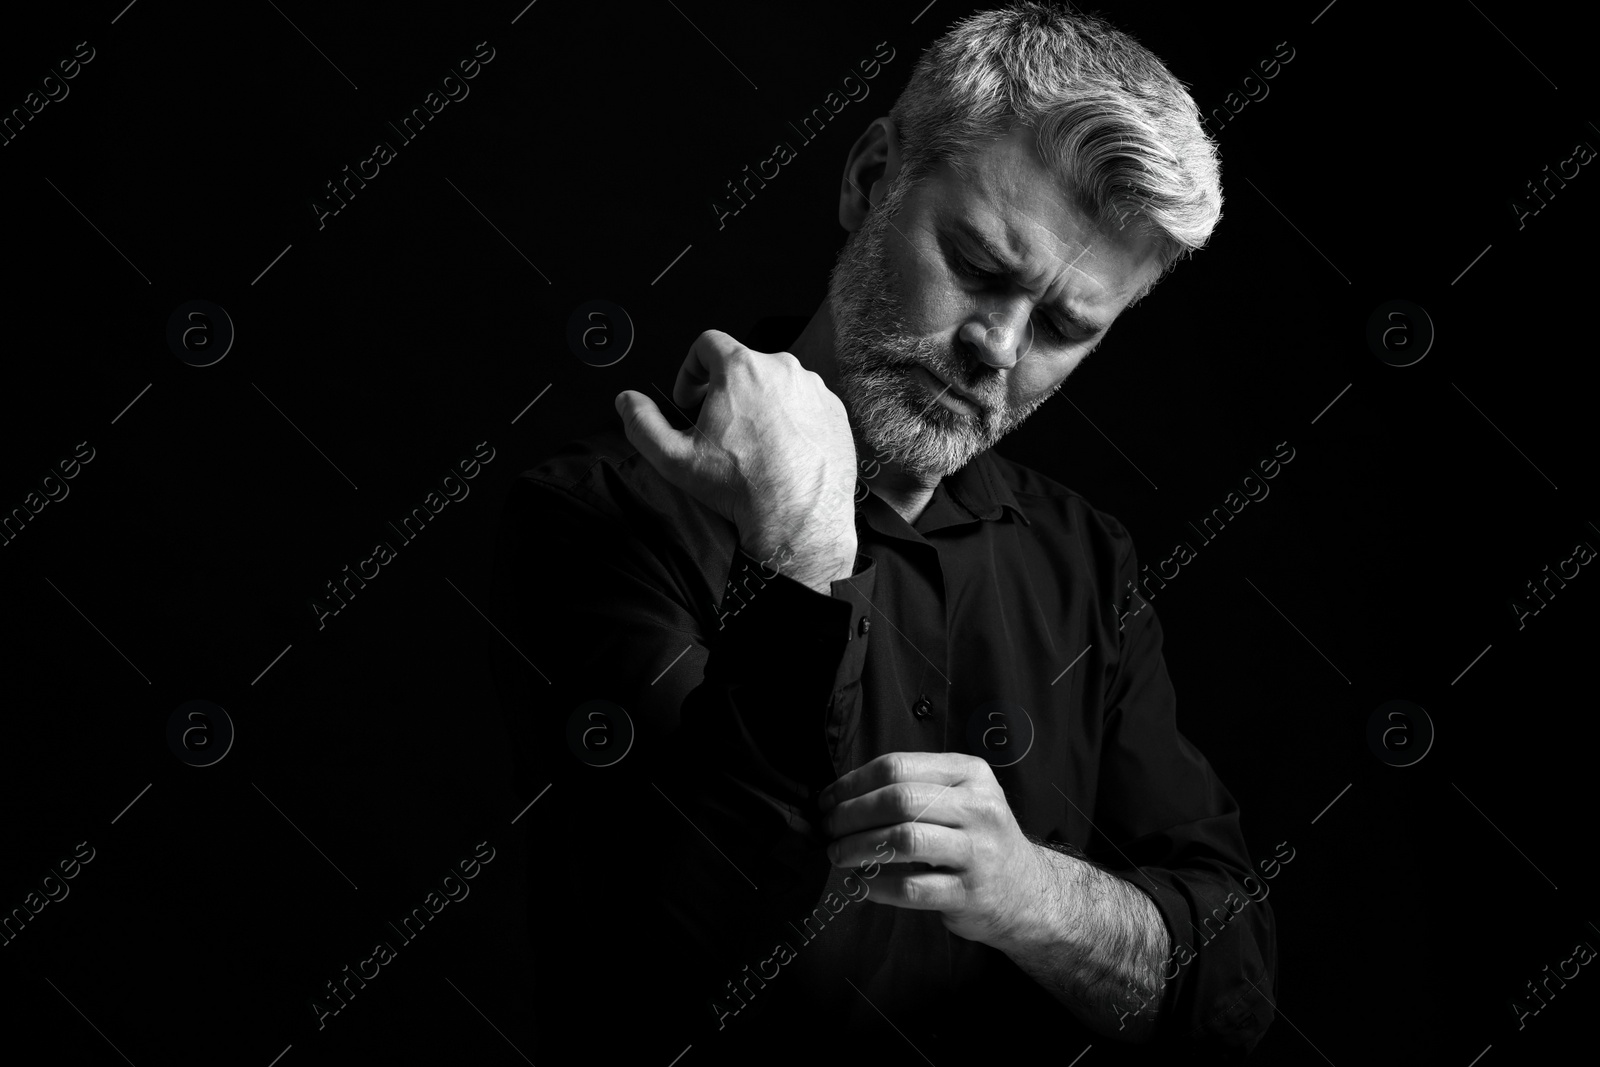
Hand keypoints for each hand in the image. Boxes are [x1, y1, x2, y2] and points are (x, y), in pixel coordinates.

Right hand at [616, 330, 857, 593]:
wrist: (799, 520)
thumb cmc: (743, 488)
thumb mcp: (674, 458)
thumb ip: (642, 424)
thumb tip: (627, 402)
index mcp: (742, 369)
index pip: (707, 343)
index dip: (690, 368)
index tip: (691, 397)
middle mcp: (782, 370)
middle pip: (743, 363)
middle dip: (724, 388)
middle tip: (717, 426)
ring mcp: (814, 389)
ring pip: (776, 382)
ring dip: (759, 402)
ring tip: (750, 442)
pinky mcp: (835, 411)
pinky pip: (805, 402)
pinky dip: (791, 418)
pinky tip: (779, 450)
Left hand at [818, 752, 1048, 947]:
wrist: (1027, 891)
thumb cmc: (978, 838)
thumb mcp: (963, 797)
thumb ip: (916, 787)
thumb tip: (843, 793)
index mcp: (970, 773)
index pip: (898, 766)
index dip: (853, 783)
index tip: (828, 800)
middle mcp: (978, 808)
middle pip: (898, 800)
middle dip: (851, 815)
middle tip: (828, 830)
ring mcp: (977, 852)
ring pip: (903, 840)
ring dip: (857, 847)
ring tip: (837, 855)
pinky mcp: (970, 894)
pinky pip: (911, 888)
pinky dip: (875, 886)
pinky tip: (859, 883)